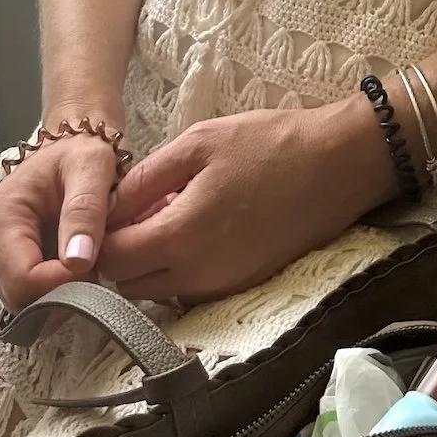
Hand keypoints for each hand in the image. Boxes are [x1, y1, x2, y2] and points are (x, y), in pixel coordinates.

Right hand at [0, 130, 121, 311]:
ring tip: (84, 257)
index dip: (63, 285)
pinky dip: (54, 289)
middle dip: (63, 290)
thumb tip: (77, 262)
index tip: (95, 266)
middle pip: (20, 298)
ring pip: (24, 303)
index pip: (22, 281)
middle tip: (95, 261)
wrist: (70, 150)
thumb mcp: (92, 168)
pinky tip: (72, 264)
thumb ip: (85, 211)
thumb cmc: (79, 154)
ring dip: (60, 291)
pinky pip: (28, 297)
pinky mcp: (1, 267)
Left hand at [97, 101, 393, 303]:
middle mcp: (198, 276)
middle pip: (130, 285)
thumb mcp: (198, 143)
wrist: (338, 166)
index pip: (112, 260)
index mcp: (181, 238)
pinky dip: (178, 270)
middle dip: (120, 255)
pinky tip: (193, 230)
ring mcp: (223, 287)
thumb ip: (146, 179)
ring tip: (163, 217)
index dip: (99, 237)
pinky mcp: (243, 287)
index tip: (105, 210)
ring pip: (159, 293)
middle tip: (132, 213)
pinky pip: (191, 291)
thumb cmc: (268, 145)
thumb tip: (109, 205)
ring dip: (148, 265)